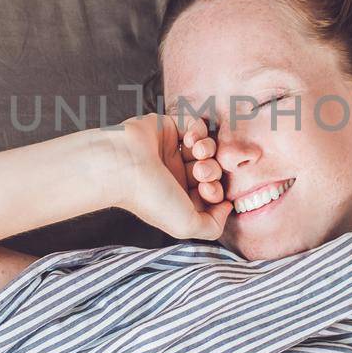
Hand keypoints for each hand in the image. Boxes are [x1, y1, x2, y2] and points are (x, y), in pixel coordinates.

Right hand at [105, 113, 231, 240]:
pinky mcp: (168, 127)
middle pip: (212, 169)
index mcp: (179, 198)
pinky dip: (199, 131)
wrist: (123, 166)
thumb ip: (213, 226)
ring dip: (209, 149)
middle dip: (213, 170)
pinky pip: (196, 125)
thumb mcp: (186, 226)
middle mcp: (176, 175)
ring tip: (197, 152)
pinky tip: (189, 139)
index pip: (212, 192)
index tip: (208, 191)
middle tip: (200, 171)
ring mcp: (172, 151)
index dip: (217, 191)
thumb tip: (228, 206)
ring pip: (207, 147)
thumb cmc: (150, 198)